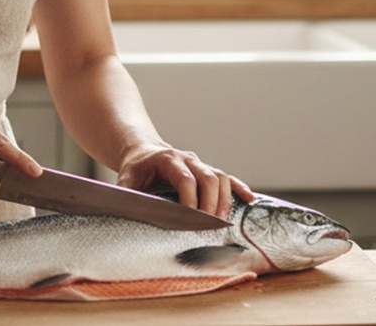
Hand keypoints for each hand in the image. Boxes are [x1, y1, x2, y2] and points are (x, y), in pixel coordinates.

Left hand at [116, 144, 252, 221]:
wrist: (142, 151)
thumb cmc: (135, 169)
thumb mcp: (125, 180)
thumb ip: (126, 196)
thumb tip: (126, 213)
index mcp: (168, 159)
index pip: (185, 178)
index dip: (190, 199)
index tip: (191, 218)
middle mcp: (188, 159)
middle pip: (208, 177)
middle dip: (211, 202)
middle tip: (210, 225)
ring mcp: (200, 164)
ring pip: (220, 177)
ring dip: (225, 199)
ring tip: (223, 222)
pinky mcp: (207, 171)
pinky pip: (228, 178)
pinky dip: (240, 188)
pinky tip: (250, 200)